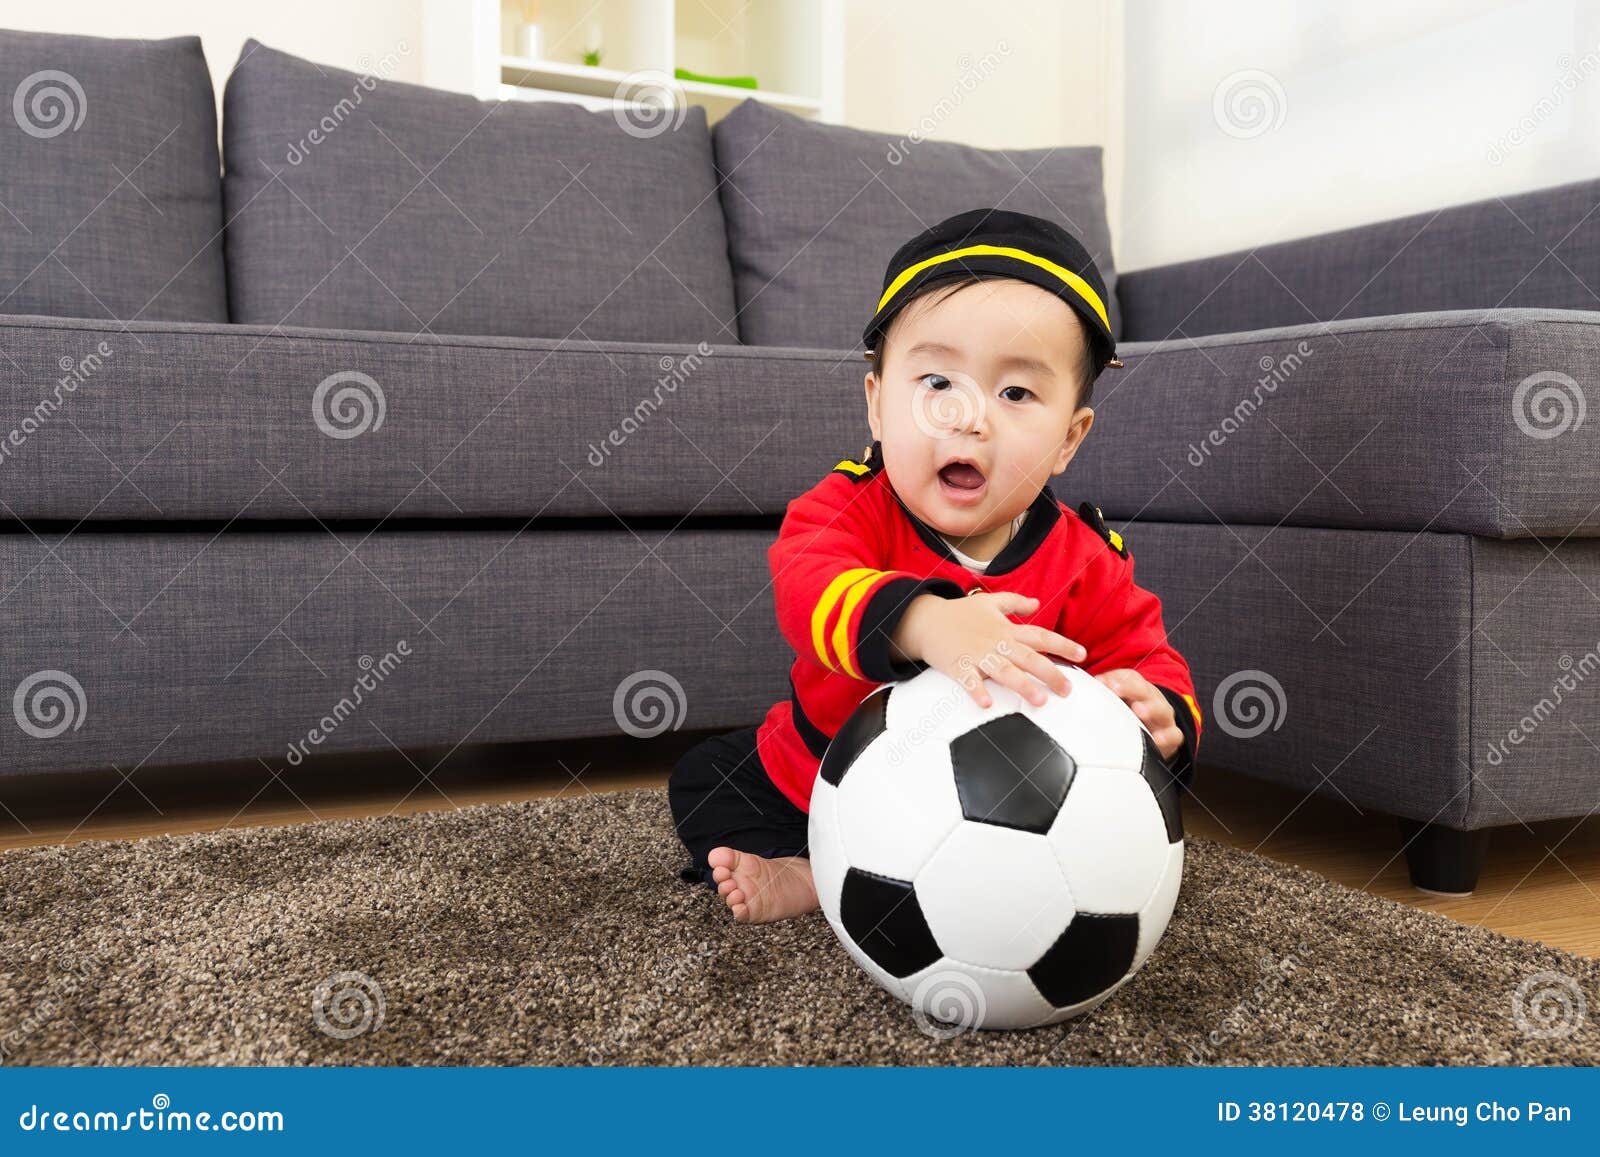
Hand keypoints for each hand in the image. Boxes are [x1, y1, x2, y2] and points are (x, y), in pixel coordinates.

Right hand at [895, 591, 1087, 708]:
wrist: (925, 620)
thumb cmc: (960, 613)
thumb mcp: (989, 602)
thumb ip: (1015, 602)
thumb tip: (1037, 603)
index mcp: (1006, 629)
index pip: (1040, 636)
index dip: (1063, 644)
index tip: (1082, 655)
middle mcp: (996, 642)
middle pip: (1029, 658)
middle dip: (1050, 674)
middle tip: (1067, 691)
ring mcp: (977, 654)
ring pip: (1004, 672)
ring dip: (1023, 686)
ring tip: (1040, 702)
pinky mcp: (957, 666)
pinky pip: (969, 681)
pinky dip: (977, 691)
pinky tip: (986, 703)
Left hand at [1095, 668, 1182, 759]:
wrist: (1156, 732)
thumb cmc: (1129, 714)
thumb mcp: (1117, 701)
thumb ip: (1103, 693)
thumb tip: (1083, 688)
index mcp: (1138, 688)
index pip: (1129, 677)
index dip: (1116, 678)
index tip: (1101, 682)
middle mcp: (1152, 699)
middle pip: (1144, 689)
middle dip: (1130, 688)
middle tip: (1116, 690)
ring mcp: (1164, 716)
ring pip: (1161, 709)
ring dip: (1150, 708)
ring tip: (1138, 710)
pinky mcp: (1172, 736)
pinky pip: (1174, 735)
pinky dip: (1167, 736)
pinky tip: (1157, 739)